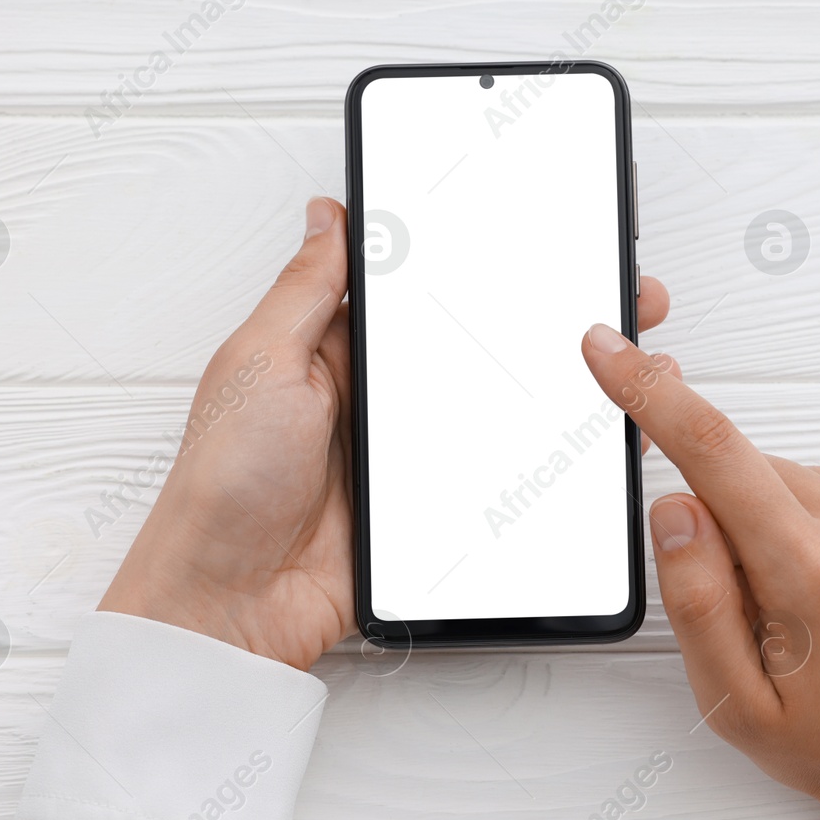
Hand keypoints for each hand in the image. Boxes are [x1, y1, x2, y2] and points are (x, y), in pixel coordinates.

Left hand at [102, 197, 672, 669]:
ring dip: (530, 388)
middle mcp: (367, 397)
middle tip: (588, 290)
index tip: (521, 234)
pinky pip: (482, 472)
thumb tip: (330, 216)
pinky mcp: (420, 506)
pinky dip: (519, 458)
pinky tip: (564, 437)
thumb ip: (304, 291)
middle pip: (457, 344)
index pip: (404, 289)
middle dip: (518, 319)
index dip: (459, 261)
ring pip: (481, 405)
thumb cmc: (222, 483)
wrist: (231, 603)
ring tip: (596, 357)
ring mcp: (398, 454)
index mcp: (324, 349)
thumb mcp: (259, 362)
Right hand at [581, 323, 819, 810]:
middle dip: (733, 521)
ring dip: (785, 523)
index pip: (714, 453)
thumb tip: (676, 505)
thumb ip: (695, 599)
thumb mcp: (735, 703)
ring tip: (819, 606)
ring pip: (800, 478)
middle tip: (763, 605)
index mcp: (813, 573)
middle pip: (753, 473)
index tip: (611, 350)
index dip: (651, 394)